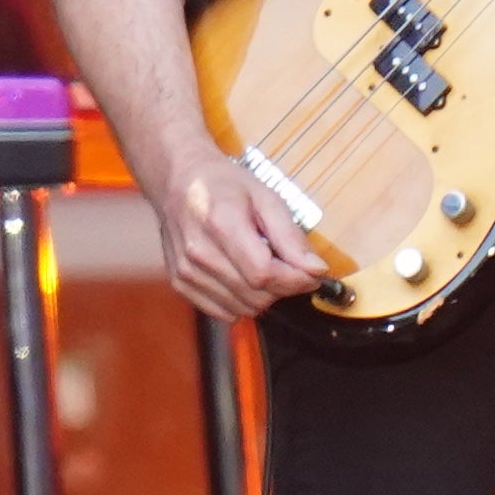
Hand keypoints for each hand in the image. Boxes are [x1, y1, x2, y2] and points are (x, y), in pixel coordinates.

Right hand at [152, 146, 325, 321]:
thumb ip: (290, 235)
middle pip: (255, 295)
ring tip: (264, 267)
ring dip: (263, 296)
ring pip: (242, 308)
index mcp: (222, 224)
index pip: (264, 273)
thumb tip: (316, 269)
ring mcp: (186, 272)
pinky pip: (223, 313)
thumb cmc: (224, 184)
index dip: (296, 279)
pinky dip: (241, 302)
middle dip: (283, 287)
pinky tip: (243, 277)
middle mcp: (199, 253)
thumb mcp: (265, 197)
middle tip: (289, 266)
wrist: (178, 182)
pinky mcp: (180, 284)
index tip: (313, 274)